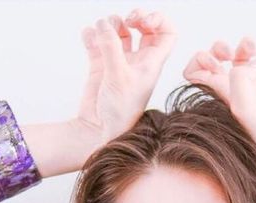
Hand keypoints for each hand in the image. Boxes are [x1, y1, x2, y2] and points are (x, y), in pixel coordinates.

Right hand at [78, 8, 176, 144]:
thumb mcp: (119, 76)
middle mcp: (138, 61)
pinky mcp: (101, 67)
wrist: (98, 131)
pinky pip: (97, 42)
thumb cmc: (118, 113)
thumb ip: (111, 47)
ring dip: (112, 24)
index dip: (160, 21)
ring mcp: (119, 63)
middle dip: (136, 18)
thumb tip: (103, 23)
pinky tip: (88, 36)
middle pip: (144, 29)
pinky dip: (92, 34)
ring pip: (120, 32)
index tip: (145, 21)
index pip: (167, 35)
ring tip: (103, 30)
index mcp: (151, 64)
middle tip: (127, 20)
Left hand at [182, 37, 255, 195]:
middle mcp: (232, 90)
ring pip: (243, 57)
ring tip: (254, 49)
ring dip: (247, 45)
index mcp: (218, 94)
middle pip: (216, 59)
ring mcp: (252, 88)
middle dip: (220, 48)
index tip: (214, 62)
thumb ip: (238, 80)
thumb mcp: (242, 107)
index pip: (195, 72)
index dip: (199, 60)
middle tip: (231, 54)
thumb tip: (245, 65)